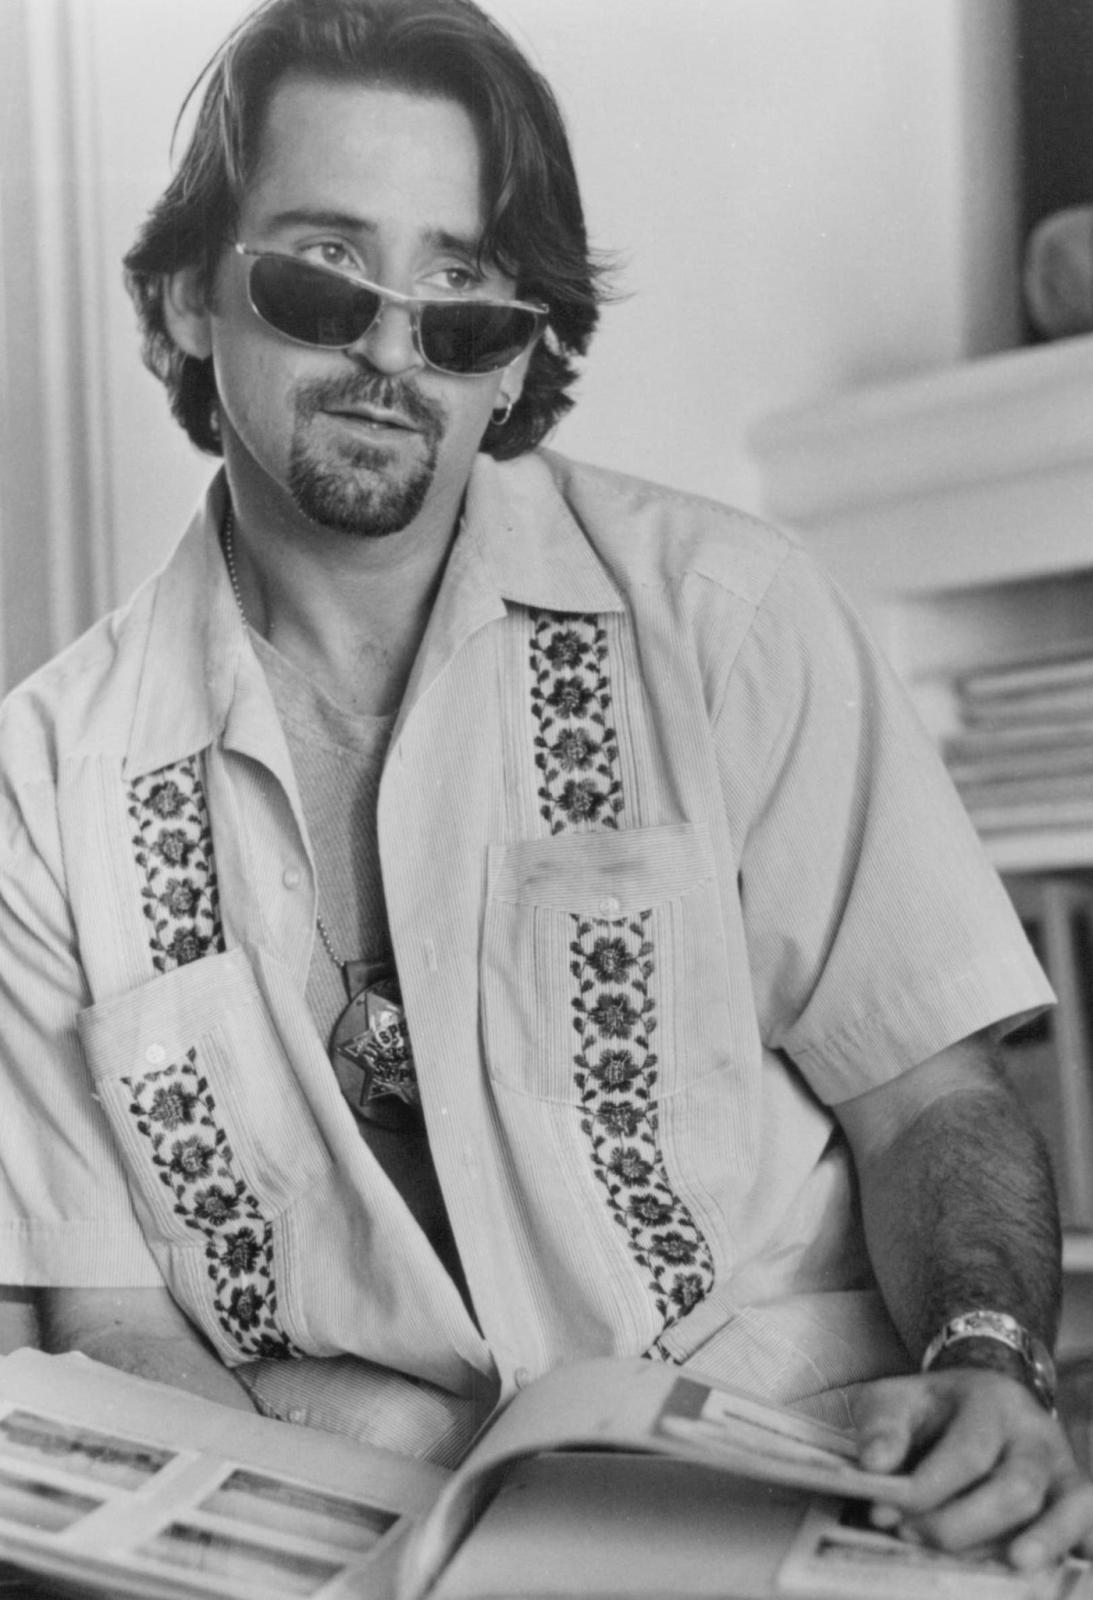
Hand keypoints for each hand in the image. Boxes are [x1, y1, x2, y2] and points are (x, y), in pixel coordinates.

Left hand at [852, 1369, 1092, 1568]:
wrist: (985, 1395)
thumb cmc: (934, 1410)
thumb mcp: (899, 1398)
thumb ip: (883, 1425)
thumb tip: (873, 1465)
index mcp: (989, 1404)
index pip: (967, 1453)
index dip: (928, 1489)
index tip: (882, 1511)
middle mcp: (1035, 1435)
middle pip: (1017, 1487)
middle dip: (964, 1524)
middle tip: (912, 1537)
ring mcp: (1063, 1469)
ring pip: (1065, 1508)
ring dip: (1037, 1543)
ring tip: (1013, 1565)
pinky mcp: (1078, 1498)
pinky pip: (1090, 1523)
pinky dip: (1078, 1546)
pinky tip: (1054, 1571)